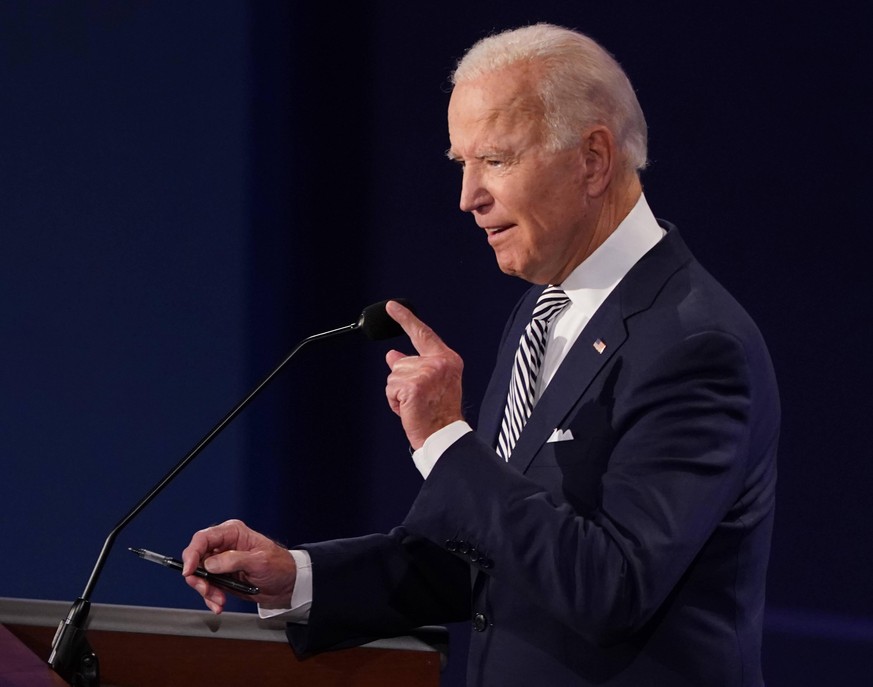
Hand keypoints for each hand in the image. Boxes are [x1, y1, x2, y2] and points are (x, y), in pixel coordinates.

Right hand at [181, 519, 296, 613]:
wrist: (287, 584)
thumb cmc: (279, 565)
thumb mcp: (259, 561)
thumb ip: (234, 560)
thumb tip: (210, 563)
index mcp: (232, 533)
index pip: (203, 538)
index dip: (192, 553)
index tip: (189, 571)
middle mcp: (224, 545)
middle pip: (196, 558)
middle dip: (198, 577)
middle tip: (207, 590)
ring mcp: (221, 562)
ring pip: (199, 575)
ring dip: (206, 591)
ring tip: (219, 601)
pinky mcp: (222, 577)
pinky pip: (207, 586)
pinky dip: (210, 597)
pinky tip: (218, 604)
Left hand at [384, 300, 463, 448]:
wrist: (443, 435)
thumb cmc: (438, 413)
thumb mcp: (429, 383)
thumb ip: (413, 365)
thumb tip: (392, 355)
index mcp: (447, 359)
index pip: (422, 334)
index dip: (406, 319)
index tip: (392, 306)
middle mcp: (439, 363)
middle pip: (401, 362)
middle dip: (402, 381)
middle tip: (419, 399)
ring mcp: (426, 373)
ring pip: (394, 375)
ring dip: (398, 393)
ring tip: (415, 404)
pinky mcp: (413, 386)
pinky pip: (391, 389)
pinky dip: (395, 402)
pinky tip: (409, 409)